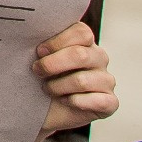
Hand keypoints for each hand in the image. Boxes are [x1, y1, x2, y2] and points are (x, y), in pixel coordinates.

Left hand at [33, 21, 114, 138]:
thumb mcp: (39, 57)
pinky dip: (74, 102)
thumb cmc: (40, 77)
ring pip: (82, 81)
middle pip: (80, 55)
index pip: (82, 32)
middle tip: (37, 71)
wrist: (42, 109)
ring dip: (58, 87)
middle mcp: (99, 58)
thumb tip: (30, 34)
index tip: (39, 51)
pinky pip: (97, 101)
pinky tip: (64, 101)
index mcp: (85, 41)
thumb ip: (43, 44)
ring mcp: (106, 80)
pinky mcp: (110, 102)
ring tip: (48, 89)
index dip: (58, 42)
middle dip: (52, 64)